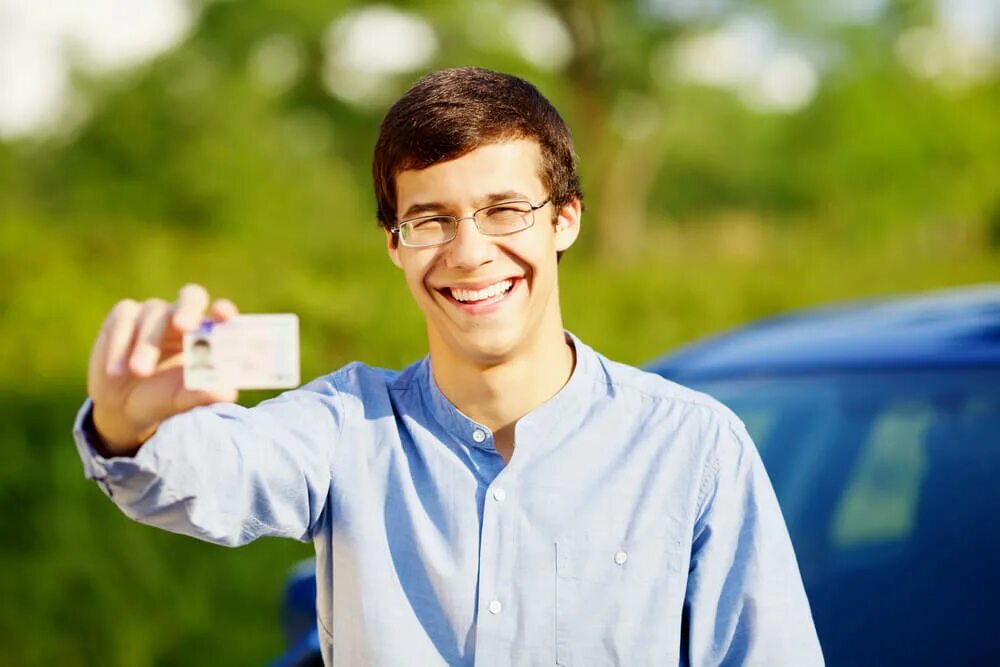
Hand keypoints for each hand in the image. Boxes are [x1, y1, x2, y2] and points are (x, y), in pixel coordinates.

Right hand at [87, 284, 238, 454]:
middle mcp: (182, 317)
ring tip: (138, 372)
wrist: (120, 406)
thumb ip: (203, 394)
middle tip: (183, 326)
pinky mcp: (123, 315)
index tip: (223, 315)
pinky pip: (124, 320)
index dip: (224, 310)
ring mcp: (153, 313)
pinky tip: (116, 371)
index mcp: (205, 334)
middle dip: (189, 309)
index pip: (220, 313)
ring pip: (153, 315)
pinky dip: (119, 345)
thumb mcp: (181, 400)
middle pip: (191, 296)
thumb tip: (229, 392)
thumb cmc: (160, 398)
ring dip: (146, 344)